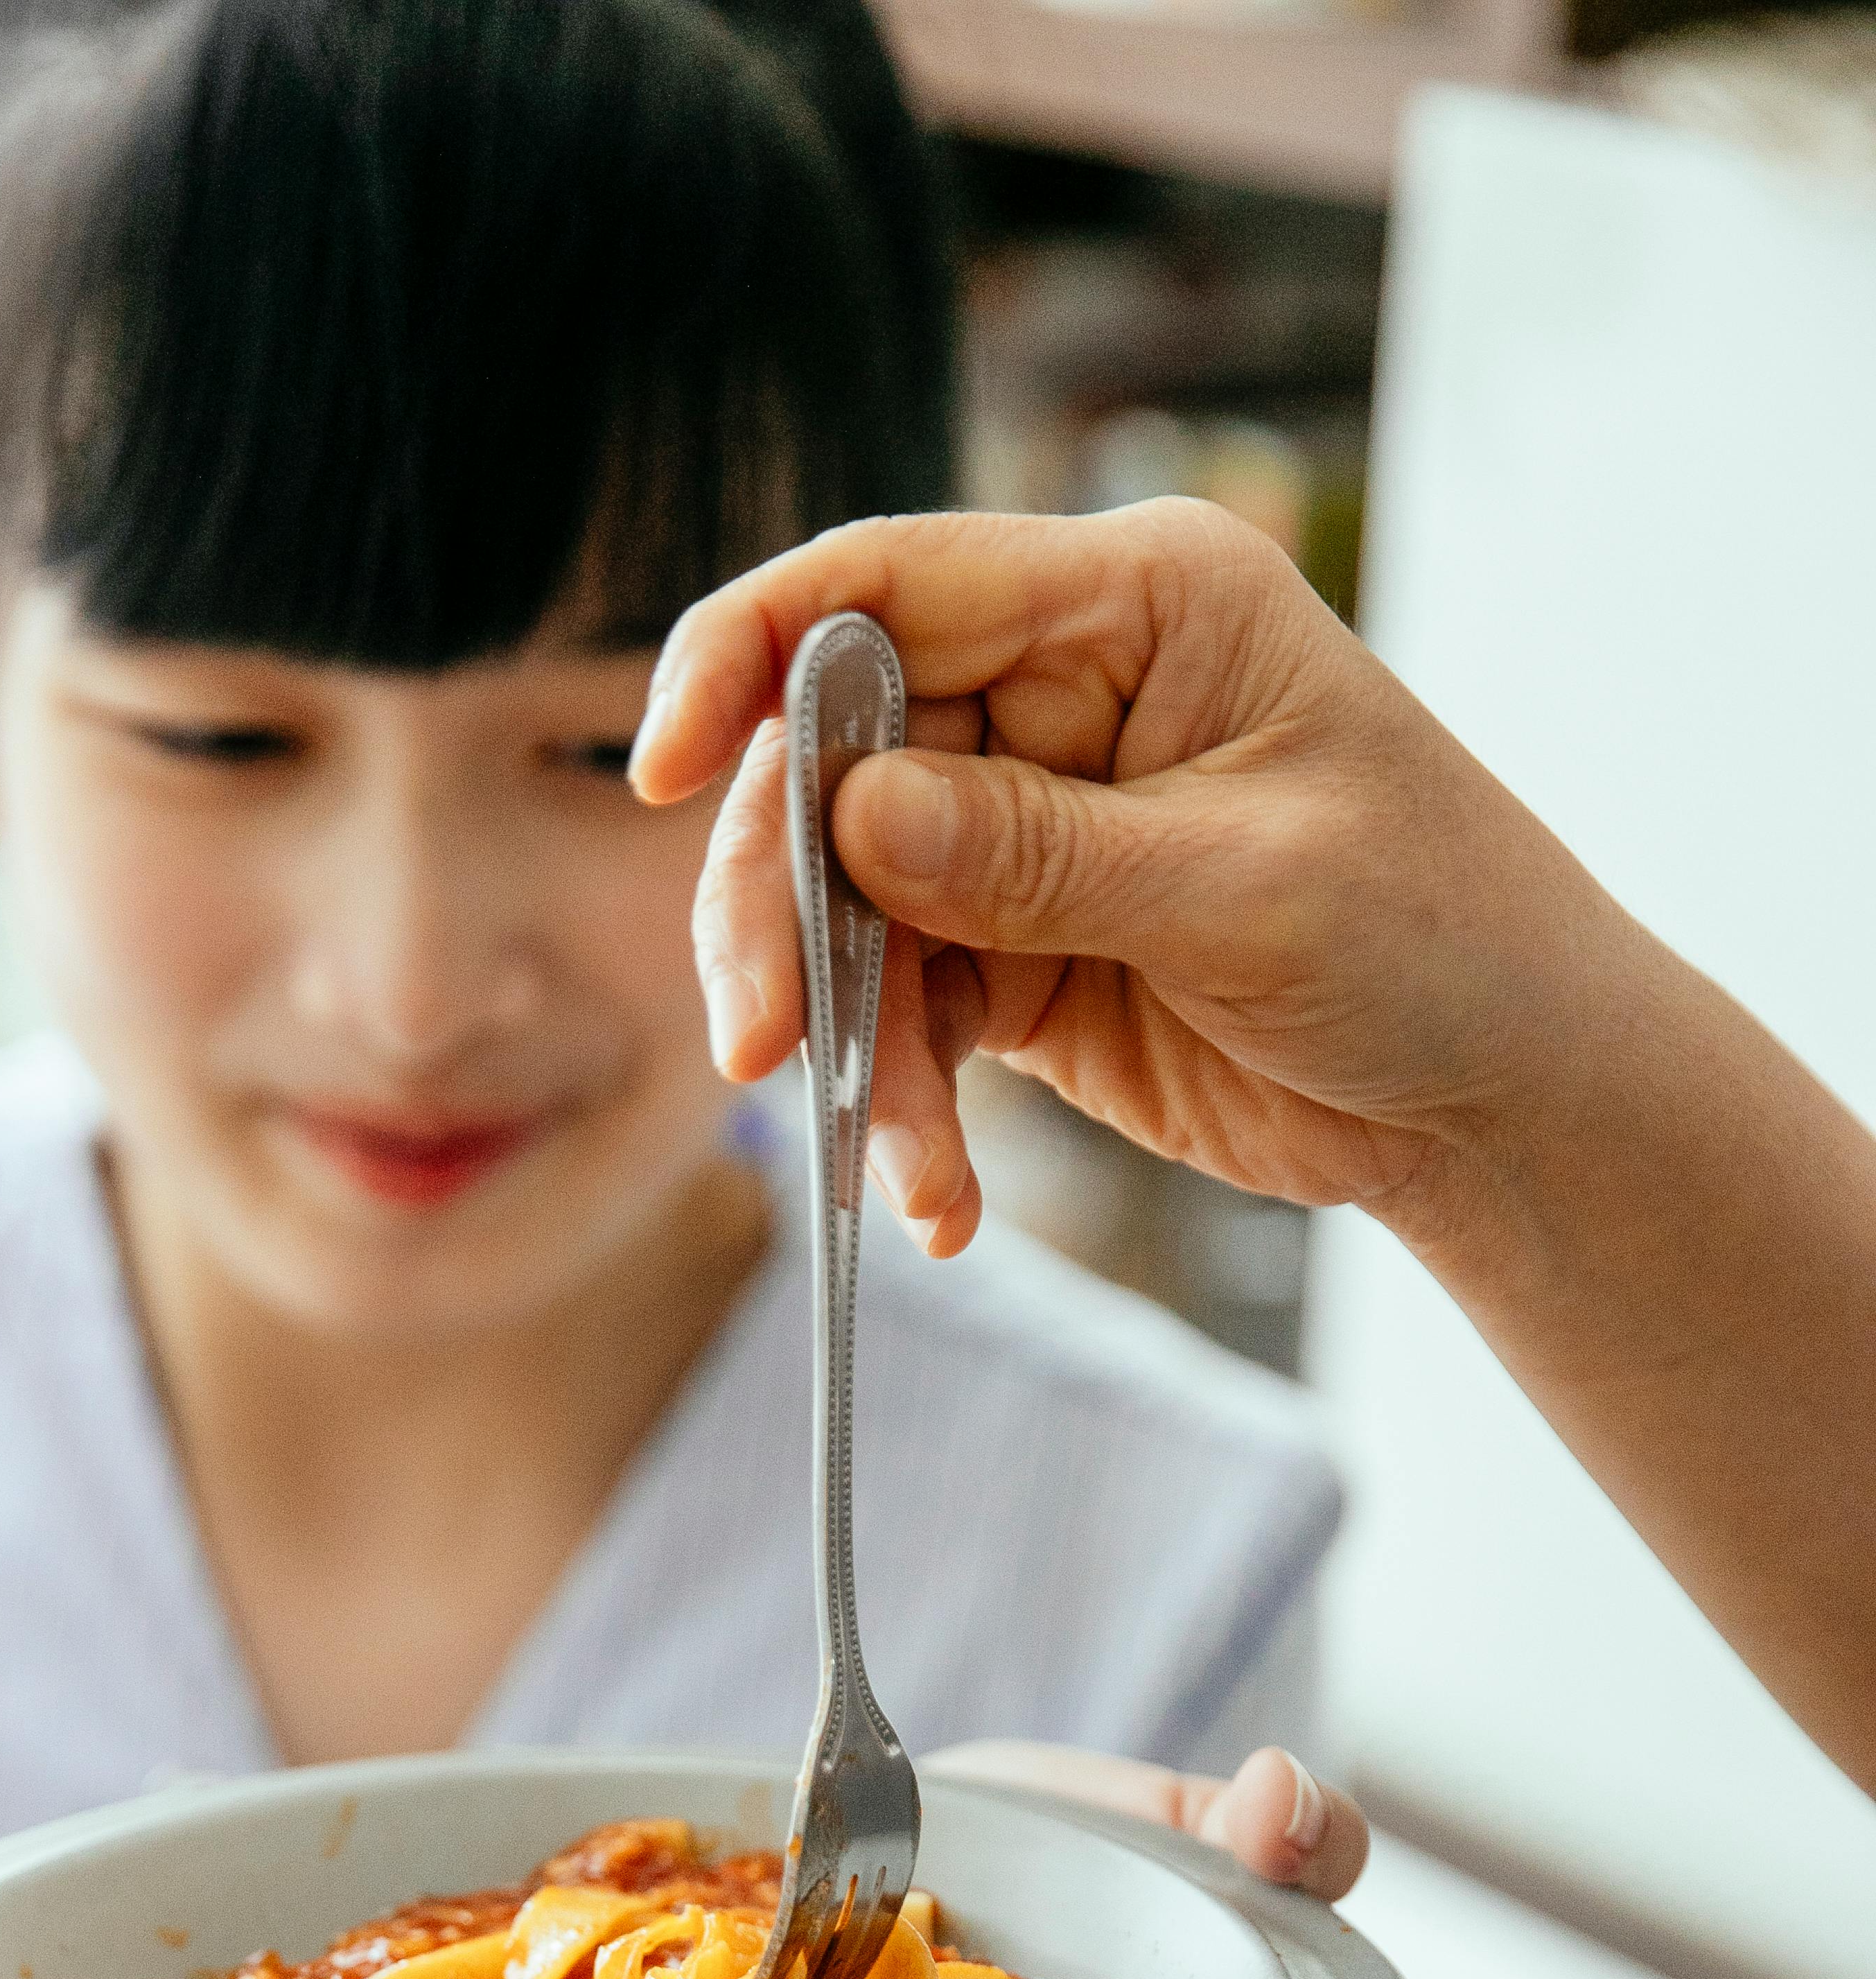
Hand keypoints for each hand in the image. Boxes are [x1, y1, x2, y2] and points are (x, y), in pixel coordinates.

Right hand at [632, 502, 1629, 1259]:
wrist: (1505, 1099)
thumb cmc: (1438, 942)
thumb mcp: (1246, 891)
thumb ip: (1040, 853)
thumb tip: (853, 817)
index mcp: (1134, 603)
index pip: (886, 587)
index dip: (750, 658)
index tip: (665, 767)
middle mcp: (1059, 693)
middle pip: (831, 764)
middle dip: (785, 912)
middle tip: (763, 1049)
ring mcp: (1028, 828)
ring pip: (850, 911)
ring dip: (850, 1045)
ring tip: (898, 1166)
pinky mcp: (1019, 954)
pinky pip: (908, 1015)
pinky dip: (903, 1109)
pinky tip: (936, 1199)